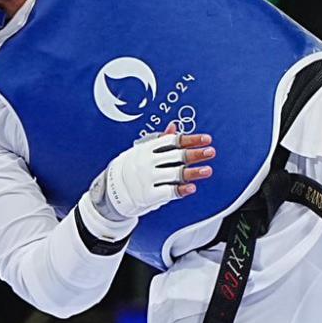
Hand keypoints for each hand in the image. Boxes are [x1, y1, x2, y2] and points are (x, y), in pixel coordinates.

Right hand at [85, 125, 214, 226]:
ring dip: (193, 172)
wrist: (110, 192)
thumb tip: (174, 127)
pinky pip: (168, 192)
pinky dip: (181, 190)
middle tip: (211, 151)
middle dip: (195, 154)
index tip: (206, 139)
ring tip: (207, 170)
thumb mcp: (141, 152)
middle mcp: (148, 162)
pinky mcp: (148, 195)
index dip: (191, 140)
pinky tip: (191, 188)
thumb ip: (160, 142)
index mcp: (147, 149)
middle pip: (176, 156)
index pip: (173, 141)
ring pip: (175, 174)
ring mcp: (148, 178)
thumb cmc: (129, 170)